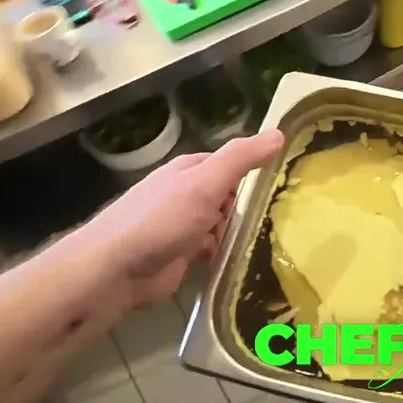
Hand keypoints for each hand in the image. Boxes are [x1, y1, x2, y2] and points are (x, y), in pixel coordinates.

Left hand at [80, 130, 283, 306]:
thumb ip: (240, 159)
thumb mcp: (205, 182)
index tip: (286, 183)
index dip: (255, 170)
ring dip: (240, 233)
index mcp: (189, 170)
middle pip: (228, 196)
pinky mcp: (182, 256)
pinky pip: (214, 250)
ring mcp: (183, 226)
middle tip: (284, 219)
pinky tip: (246, 262)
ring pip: (223, 224)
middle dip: (249, 207)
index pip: (231, 163)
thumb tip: (279, 132)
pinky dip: (227, 254)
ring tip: (273, 243)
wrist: (116, 270)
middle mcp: (186, 194)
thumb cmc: (161, 219)